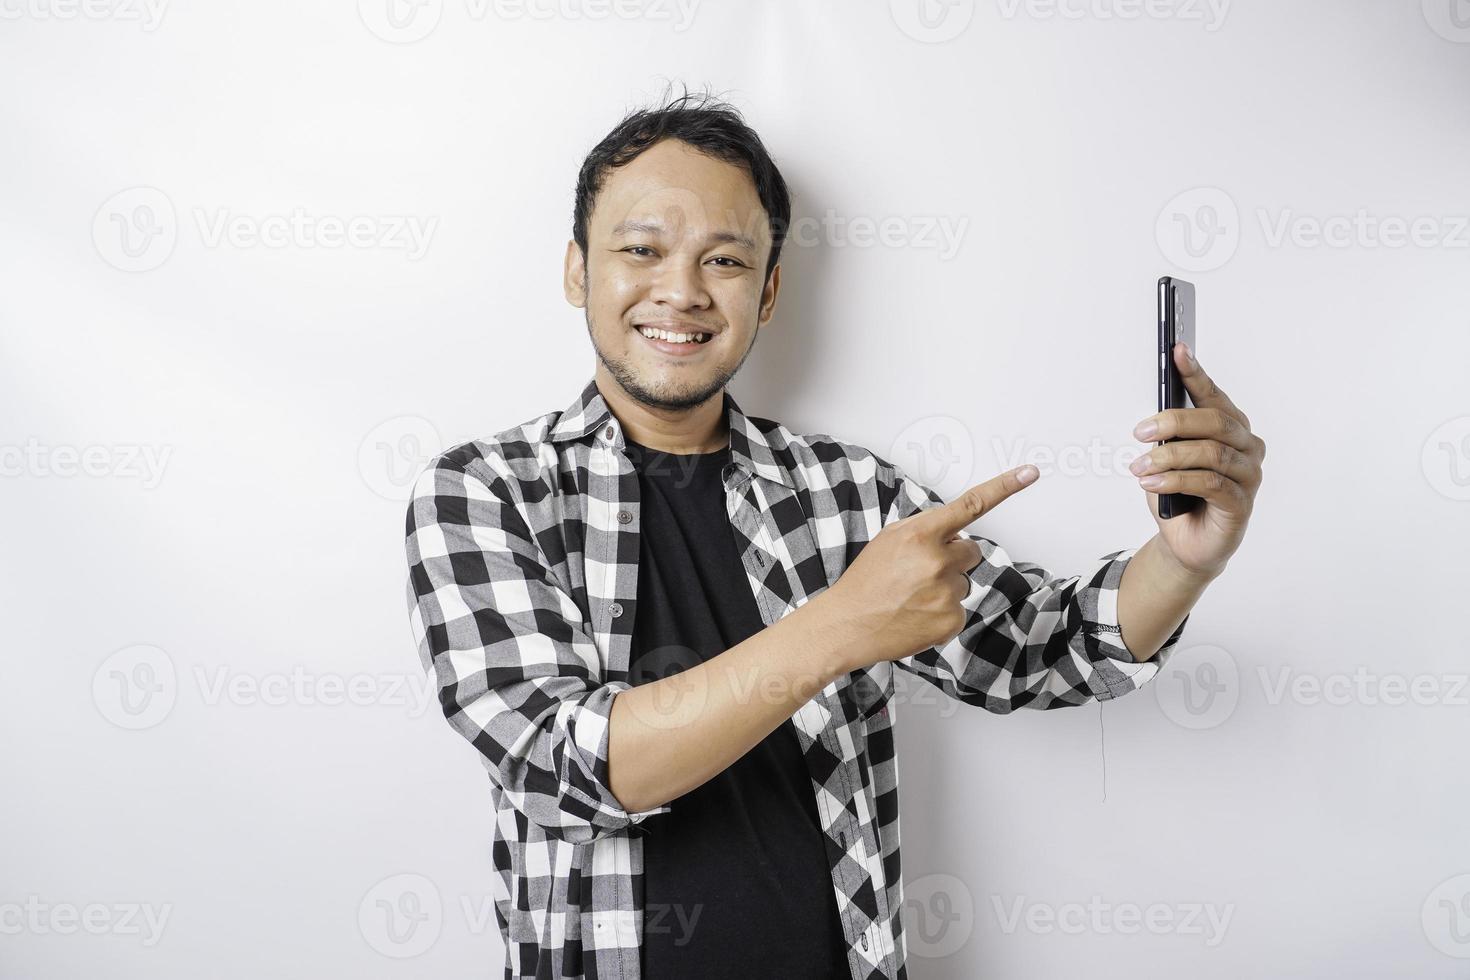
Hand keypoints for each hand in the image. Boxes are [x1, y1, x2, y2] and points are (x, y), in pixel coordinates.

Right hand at [822, 464, 1039, 669]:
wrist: (848, 626)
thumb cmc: (866, 581)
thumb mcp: (888, 540)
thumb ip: (924, 529)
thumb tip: (954, 532)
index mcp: (920, 535)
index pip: (971, 505)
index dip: (1004, 487)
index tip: (1029, 472)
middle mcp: (938, 561)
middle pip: (972, 552)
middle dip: (953, 558)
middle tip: (920, 572)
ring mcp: (947, 593)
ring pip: (964, 582)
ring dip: (945, 587)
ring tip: (912, 596)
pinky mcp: (951, 621)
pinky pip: (960, 609)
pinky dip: (942, 612)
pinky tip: (917, 614)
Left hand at [1129, 341, 1265, 580]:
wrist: (1187, 542)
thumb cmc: (1179, 495)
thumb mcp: (1168, 459)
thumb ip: (1169, 436)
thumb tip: (1154, 416)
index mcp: (1231, 427)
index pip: (1213, 395)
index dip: (1195, 373)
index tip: (1176, 350)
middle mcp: (1246, 446)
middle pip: (1214, 421)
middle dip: (1173, 422)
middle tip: (1140, 432)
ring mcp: (1249, 475)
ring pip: (1211, 453)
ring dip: (1169, 457)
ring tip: (1139, 466)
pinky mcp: (1241, 503)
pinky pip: (1210, 484)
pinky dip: (1176, 480)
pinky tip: (1151, 483)